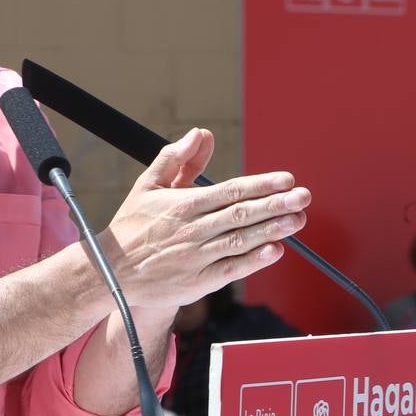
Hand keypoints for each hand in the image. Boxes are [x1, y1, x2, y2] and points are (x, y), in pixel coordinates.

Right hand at [101, 128, 309, 308]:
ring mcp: (196, 257)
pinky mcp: (197, 282)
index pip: (229, 191)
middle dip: (276, 204)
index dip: (260, 185)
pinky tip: (275, 251)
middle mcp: (192, 230)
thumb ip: (175, 158)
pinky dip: (254, 261)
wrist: (111, 272)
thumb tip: (201, 134)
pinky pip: (231, 270)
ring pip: (240, 241)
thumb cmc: (132, 225)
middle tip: (303, 197)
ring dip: (272, 230)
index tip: (286, 178)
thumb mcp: (147, 185)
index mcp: (182, 204)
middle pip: (241, 214)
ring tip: (298, 220)